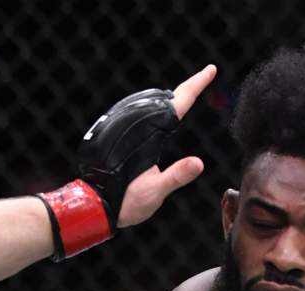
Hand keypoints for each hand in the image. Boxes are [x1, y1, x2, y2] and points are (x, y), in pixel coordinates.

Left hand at [39, 64, 216, 259]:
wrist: (94, 207)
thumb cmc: (123, 202)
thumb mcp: (154, 192)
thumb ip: (176, 176)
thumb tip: (198, 163)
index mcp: (150, 137)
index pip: (178, 104)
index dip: (195, 85)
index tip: (210, 69)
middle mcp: (137, 130)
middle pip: (164, 103)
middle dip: (184, 91)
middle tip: (201, 79)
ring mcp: (126, 134)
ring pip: (150, 110)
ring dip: (168, 102)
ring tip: (186, 95)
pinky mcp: (119, 141)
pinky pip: (139, 121)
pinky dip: (153, 115)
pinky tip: (157, 119)